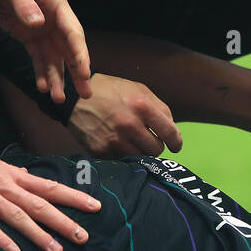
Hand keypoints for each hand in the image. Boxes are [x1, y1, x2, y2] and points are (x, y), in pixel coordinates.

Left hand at [0, 0, 92, 103]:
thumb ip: (23, 4)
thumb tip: (39, 25)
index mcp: (54, 1)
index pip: (72, 31)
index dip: (80, 53)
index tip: (84, 73)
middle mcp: (50, 16)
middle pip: (68, 47)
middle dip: (76, 71)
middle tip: (85, 93)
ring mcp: (37, 26)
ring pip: (53, 56)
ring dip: (56, 76)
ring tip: (58, 99)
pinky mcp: (23, 32)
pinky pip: (36, 55)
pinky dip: (40, 70)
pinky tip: (41, 86)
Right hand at [0, 135, 101, 250]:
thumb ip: (11, 173)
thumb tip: (28, 177)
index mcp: (12, 175)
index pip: (50, 187)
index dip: (74, 197)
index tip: (96, 207)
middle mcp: (4, 185)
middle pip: (40, 205)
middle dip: (64, 222)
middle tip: (84, 237)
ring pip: (18, 216)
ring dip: (39, 234)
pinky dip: (1, 239)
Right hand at [66, 72, 182, 157]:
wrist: (73, 97)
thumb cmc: (110, 91)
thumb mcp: (138, 89)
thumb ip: (160, 108)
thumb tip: (173, 130)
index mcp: (142, 106)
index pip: (170, 134)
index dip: (176, 142)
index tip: (175, 145)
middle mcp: (129, 125)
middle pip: (156, 150)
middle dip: (156, 146)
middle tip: (150, 140)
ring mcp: (114, 140)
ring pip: (141, 158)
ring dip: (141, 152)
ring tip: (134, 142)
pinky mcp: (101, 151)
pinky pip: (122, 160)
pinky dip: (124, 155)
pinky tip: (119, 144)